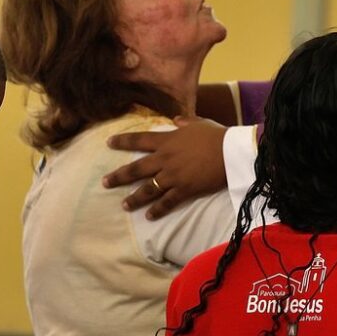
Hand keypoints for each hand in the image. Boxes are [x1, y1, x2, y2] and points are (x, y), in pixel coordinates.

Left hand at [102, 116, 227, 219]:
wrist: (231, 152)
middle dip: (119, 176)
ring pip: (147, 189)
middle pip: (136, 169)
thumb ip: (184, 121)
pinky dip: (158, 210)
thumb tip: (176, 119)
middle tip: (104, 183)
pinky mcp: (184, 190)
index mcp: (167, 140)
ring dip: (134, 198)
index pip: (139, 140)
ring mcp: (173, 176)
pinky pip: (167, 202)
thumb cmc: (216, 135)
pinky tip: (149, 216)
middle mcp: (165, 159)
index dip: (122, 141)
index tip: (108, 143)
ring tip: (124, 205)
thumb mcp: (198, 123)